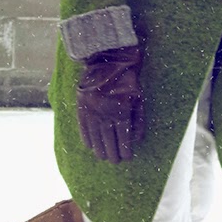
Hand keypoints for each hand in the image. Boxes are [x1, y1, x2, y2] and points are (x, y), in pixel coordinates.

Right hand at [76, 46, 144, 161]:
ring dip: (99, 149)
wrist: (108, 60)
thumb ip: (139, 119)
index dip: (125, 150)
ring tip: (103, 157)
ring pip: (95, 136)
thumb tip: (137, 139)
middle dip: (113, 153)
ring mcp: (92, 110)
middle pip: (109, 140)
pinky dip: (86, 137)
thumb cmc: (128, 80)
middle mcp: (106, 113)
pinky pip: (83, 126)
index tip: (127, 158)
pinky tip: (90, 146)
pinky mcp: (82, 106)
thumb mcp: (138, 98)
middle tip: (115, 161)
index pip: (123, 137)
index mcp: (121, 111)